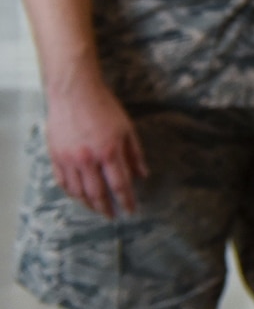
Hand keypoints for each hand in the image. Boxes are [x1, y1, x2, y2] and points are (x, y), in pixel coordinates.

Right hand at [44, 79, 146, 218]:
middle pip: (97, 193)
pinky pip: (62, 182)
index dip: (126, 200)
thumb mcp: (127, 128)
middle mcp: (87, 159)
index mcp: (109, 151)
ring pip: (77, 192)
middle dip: (106, 208)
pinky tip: (78, 196)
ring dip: (88, 204)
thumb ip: (135, 154)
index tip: (131, 211)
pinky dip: (71, 192)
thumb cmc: (104, 107)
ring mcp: (68, 159)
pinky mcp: (55, 156)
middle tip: (112, 216)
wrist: (74, 92)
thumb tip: (143, 175)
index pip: (120, 184)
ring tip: (97, 209)